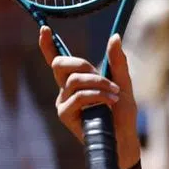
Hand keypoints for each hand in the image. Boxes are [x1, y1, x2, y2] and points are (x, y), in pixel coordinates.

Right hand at [39, 30, 140, 167]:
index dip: (48, 45)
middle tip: (103, 76)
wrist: (124, 139)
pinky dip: (97, 96)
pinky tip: (109, 102)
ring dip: (98, 84)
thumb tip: (114, 36)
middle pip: (60, 64)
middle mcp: (65, 91)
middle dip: (83, 64)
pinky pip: (78, 96)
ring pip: (74, 80)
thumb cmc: (123, 115)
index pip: (57, 61)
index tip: (44, 29)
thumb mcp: (122, 84)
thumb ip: (117, 62)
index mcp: (76, 82)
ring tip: (114, 94)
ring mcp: (63, 103)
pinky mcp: (65, 115)